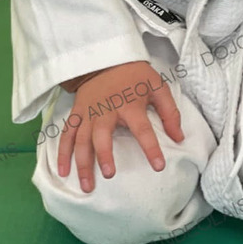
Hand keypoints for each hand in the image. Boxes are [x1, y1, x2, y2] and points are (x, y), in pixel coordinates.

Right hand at [56, 61, 183, 192]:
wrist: (107, 57)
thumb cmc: (135, 76)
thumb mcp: (158, 87)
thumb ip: (170, 112)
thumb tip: (179, 138)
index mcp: (129, 105)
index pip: (142, 129)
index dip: (151, 147)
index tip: (158, 166)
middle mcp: (106, 110)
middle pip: (102, 135)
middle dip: (104, 155)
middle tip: (109, 175)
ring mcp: (89, 112)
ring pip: (82, 140)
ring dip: (82, 163)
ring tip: (87, 186)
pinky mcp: (77, 112)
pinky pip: (67, 134)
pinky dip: (63, 153)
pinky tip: (63, 171)